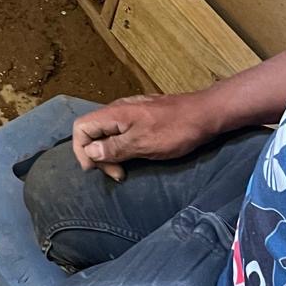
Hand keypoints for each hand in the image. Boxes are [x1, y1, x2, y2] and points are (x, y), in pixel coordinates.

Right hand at [72, 91, 218, 178]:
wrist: (205, 114)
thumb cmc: (174, 129)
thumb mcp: (143, 143)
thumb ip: (114, 147)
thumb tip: (90, 152)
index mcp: (114, 114)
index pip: (81, 127)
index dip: (81, 150)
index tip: (96, 169)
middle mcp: (117, 110)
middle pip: (92, 132)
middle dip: (98, 156)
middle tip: (118, 174)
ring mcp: (130, 113)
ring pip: (107, 134)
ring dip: (111, 154)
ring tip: (125, 170)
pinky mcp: (141, 117)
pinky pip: (121, 133)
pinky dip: (122, 148)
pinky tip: (135, 157)